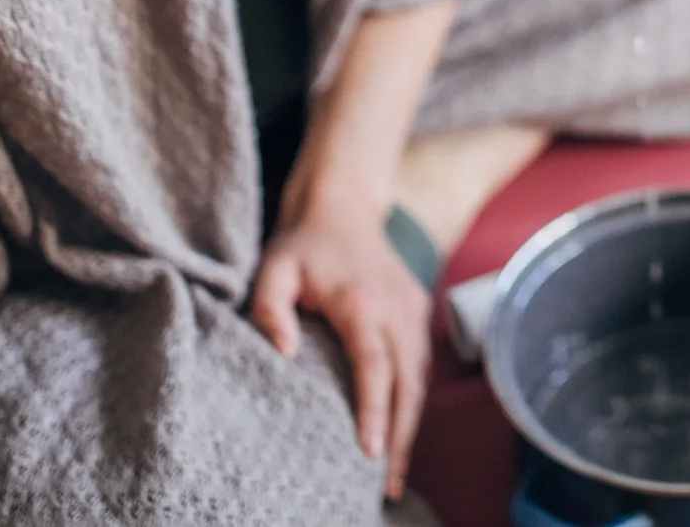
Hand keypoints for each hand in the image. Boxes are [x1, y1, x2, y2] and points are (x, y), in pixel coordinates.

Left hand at [251, 208, 432, 500]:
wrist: (343, 205)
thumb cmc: (302, 242)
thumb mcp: (272, 268)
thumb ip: (269, 311)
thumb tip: (284, 355)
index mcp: (362, 301)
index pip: (374, 366)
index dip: (375, 411)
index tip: (370, 451)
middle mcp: (396, 308)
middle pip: (409, 383)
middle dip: (402, 437)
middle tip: (389, 484)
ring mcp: (413, 309)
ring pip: (420, 379)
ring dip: (412, 425)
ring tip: (396, 472)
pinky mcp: (417, 311)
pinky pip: (420, 365)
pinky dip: (413, 401)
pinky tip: (402, 431)